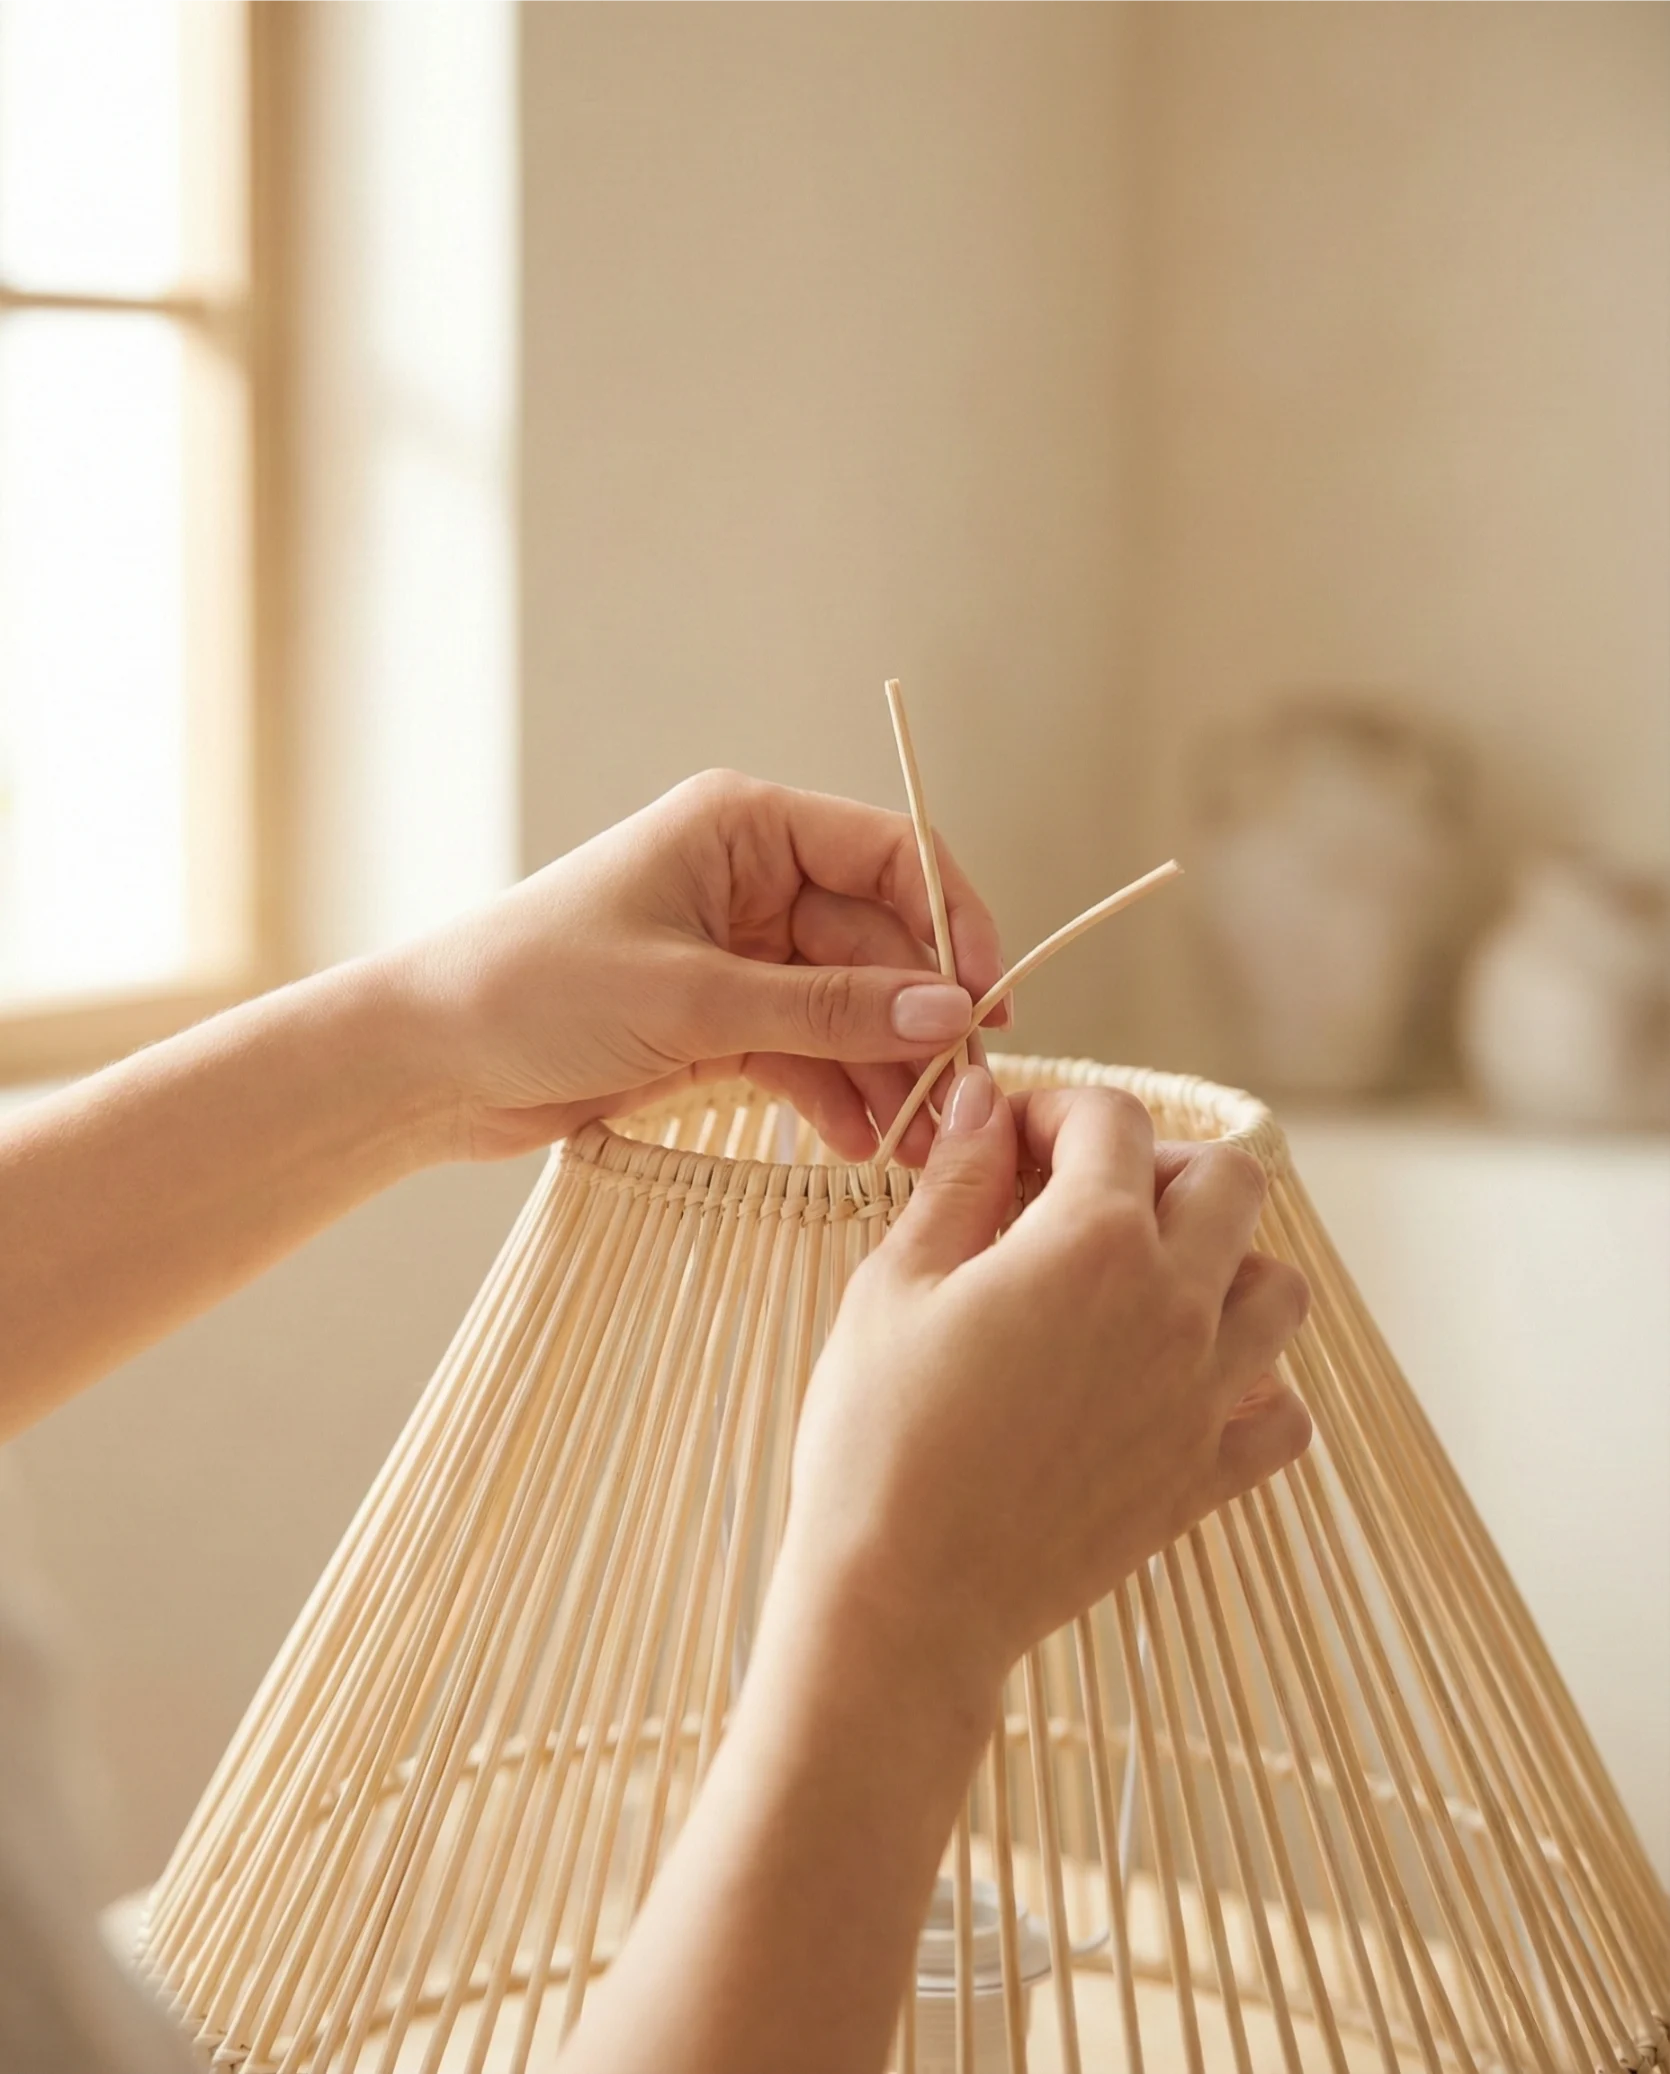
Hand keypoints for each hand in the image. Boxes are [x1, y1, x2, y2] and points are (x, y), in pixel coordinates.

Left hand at [393, 769, 1007, 1161]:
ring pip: (847, 1008)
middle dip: (919, 1022)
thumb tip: (949, 1014)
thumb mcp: (691, 1000)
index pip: (888, 853)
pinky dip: (834, 1096)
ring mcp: (737, 954)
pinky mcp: (717, 1021)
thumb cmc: (534, 992)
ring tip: (922, 1145)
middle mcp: (750, 881)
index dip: (953, 921)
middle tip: (965, 1100)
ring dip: (885, 1073)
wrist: (427, 1063)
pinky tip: (861, 1147)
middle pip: (877, 943)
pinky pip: (805, 1051)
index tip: (989, 1000)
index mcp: (745, 828)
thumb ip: (825, 1011)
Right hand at [783, 1069, 1312, 1700]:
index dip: (1055, 1111)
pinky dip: (1254, 1387)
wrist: (906, 1600)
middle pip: (1231, 1181)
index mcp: (1092, 1241)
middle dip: (1160, 1167)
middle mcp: (1173, 1306)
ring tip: (1141, 1287)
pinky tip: (1181, 1385)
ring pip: (1279, 1289)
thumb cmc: (878, 1436)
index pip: (1115, 1121)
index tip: (1006, 1142)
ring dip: (1224, 1266)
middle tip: (1082, 1200)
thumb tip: (982, 1101)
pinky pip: (1283, 1413)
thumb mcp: (895, 1285)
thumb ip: (956, 1182)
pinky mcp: (1205, 1477)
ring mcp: (1202, 1396)